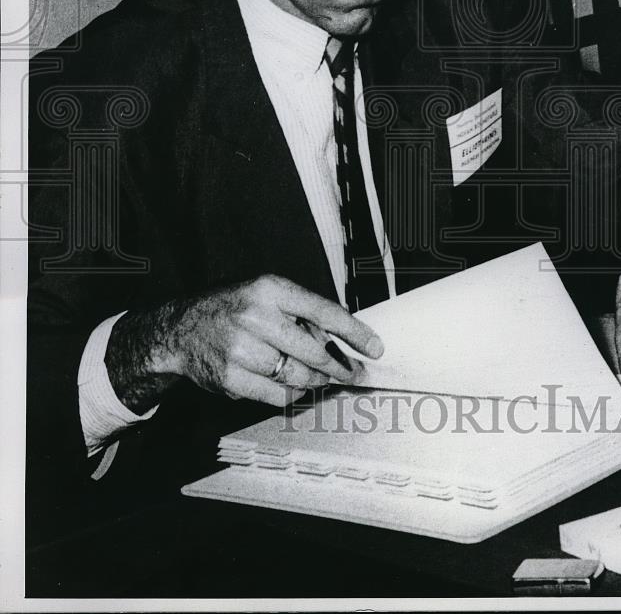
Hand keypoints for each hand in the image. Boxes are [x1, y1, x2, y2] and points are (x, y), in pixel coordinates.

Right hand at [107, 275, 383, 412]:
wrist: (181, 329)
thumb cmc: (233, 308)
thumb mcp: (264, 293)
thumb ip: (299, 312)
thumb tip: (341, 340)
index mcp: (270, 289)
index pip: (324, 311)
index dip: (354, 332)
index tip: (375, 348)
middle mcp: (256, 317)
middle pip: (313, 351)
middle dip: (340, 367)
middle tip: (354, 374)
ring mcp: (241, 350)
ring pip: (297, 376)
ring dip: (316, 381)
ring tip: (322, 379)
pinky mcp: (231, 378)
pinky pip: (277, 395)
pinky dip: (292, 394)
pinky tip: (294, 387)